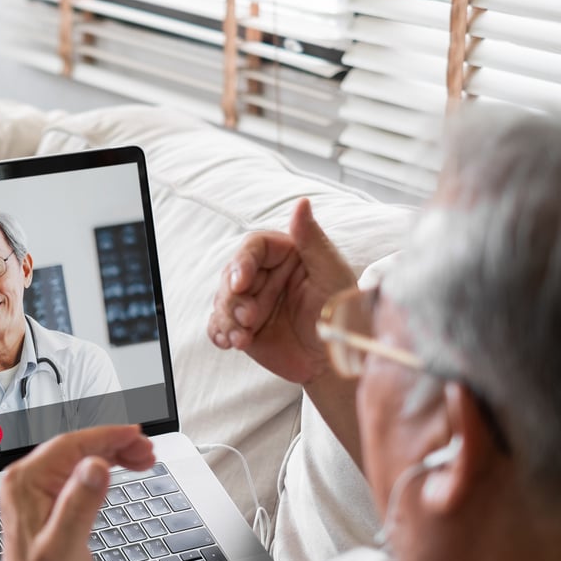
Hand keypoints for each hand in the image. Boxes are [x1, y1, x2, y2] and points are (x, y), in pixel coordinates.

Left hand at [0, 426, 155, 560]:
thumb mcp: (66, 543)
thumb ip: (80, 503)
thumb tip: (95, 467)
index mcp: (26, 482)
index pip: (71, 444)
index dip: (107, 436)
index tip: (135, 434)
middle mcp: (27, 479)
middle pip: (77, 447)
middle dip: (115, 444)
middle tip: (147, 451)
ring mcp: (35, 487)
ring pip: (79, 457)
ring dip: (111, 454)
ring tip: (143, 459)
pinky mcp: (46, 497)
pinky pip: (76, 471)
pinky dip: (101, 467)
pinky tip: (120, 469)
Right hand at [207, 198, 355, 384]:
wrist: (336, 358)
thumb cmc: (341, 312)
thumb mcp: (331, 273)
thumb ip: (312, 239)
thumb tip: (302, 202)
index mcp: (285, 256)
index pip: (253, 248)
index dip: (242, 262)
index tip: (241, 282)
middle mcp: (265, 277)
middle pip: (231, 275)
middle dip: (233, 298)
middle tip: (248, 318)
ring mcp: (252, 302)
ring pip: (222, 301)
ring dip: (227, 319)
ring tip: (242, 337)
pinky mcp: (243, 328)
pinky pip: (218, 325)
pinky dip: (219, 332)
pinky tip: (229, 342)